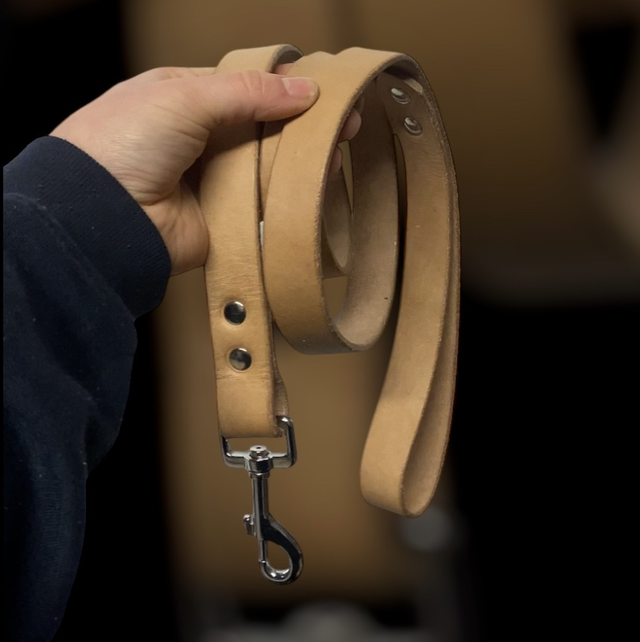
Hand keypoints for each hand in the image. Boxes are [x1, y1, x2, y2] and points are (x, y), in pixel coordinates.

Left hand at [51, 66, 360, 274]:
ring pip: (269, 167)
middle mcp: (202, 139)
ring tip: (336, 154)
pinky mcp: (224, 219)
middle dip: (303, 126)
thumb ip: (246, 92)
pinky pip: (264, 206)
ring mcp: (214, 180)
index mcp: (186, 98)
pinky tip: (316, 187)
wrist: (104, 217)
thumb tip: (302, 89)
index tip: (324, 90)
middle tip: (346, 124)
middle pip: (264, 128)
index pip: (247, 86)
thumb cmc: (124, 143)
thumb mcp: (184, 96)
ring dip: (301, 163)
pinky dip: (289, 199)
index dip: (286, 86)